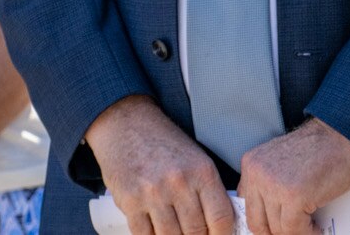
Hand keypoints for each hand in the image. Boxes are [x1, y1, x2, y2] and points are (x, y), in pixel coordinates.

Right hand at [85, 97, 233, 234]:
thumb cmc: (165, 145)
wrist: (128, 125)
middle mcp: (180, 182)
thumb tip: (220, 225)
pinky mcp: (130, 202)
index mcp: (202, 171)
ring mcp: (154, 193)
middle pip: (196, 231)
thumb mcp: (196, 160)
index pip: (221, 216)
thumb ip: (207, 190)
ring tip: (178, 233)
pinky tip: (156, 233)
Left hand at [238, 119, 349, 234]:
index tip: (275, 228)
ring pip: (277, 229)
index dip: (263, 222)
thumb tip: (267, 217)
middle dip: (276, 232)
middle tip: (293, 231)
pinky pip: (294, 230)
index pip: (246, 206)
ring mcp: (275, 185)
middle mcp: (258, 174)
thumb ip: (268, 183)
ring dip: (295, 233)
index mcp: (252, 164)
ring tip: (310, 229)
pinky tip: (317, 230)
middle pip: (258, 222)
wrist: (346, 135)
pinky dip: (308, 234)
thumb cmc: (322, 148)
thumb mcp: (282, 160)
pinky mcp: (294, 197)